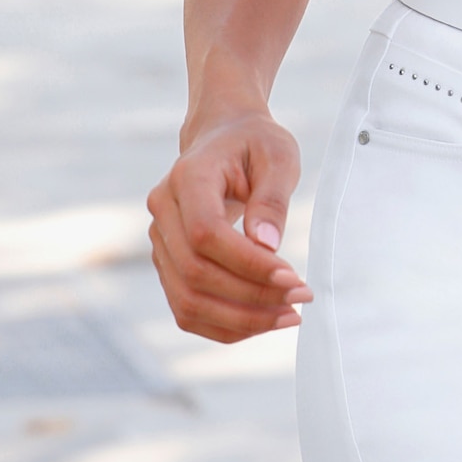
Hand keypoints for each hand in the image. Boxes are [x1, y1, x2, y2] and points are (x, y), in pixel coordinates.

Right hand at [147, 109, 313, 342]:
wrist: (224, 136)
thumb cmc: (255, 143)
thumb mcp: (278, 155)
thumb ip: (272, 198)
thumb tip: (267, 246)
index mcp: (187, 177)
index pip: (206, 234)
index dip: (248, 263)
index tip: (293, 277)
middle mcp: (164, 210)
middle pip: (195, 273)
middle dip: (252, 296)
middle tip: (301, 299)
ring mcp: (160, 241)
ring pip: (187, 300)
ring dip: (240, 319)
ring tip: (289, 316)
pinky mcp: (168, 264)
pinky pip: (188, 309)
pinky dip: (225, 325)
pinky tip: (264, 320)